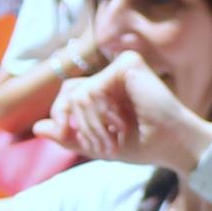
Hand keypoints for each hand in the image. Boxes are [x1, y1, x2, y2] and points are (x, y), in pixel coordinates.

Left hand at [40, 52, 211, 171]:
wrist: (174, 145)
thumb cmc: (144, 145)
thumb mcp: (98, 144)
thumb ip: (69, 135)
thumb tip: (37, 127)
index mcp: (109, 88)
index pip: (70, 94)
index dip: (63, 117)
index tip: (75, 139)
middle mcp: (114, 73)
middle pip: (69, 90)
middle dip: (72, 122)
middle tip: (94, 144)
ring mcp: (121, 66)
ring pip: (78, 94)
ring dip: (90, 125)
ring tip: (111, 140)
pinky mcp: (126, 65)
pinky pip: (91, 90)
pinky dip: (98, 116)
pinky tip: (119, 126)